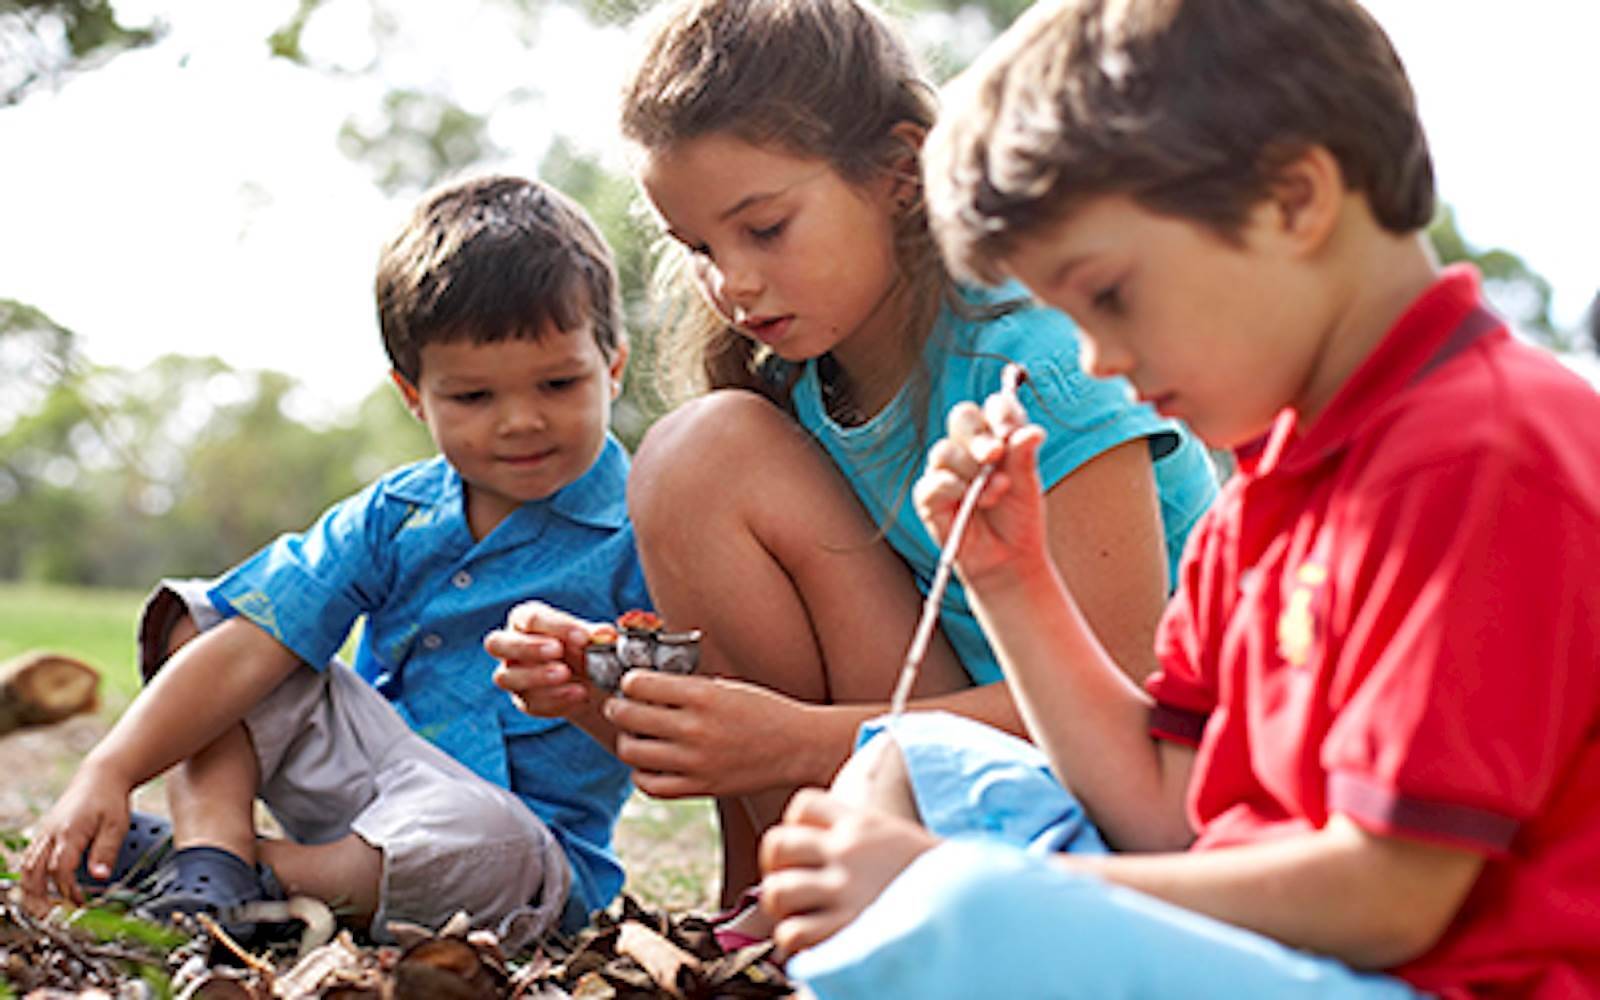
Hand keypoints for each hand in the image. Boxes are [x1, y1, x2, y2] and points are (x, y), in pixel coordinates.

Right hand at [19, 759, 134, 906]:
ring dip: (30, 891)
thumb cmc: (110, 800)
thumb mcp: (117, 825)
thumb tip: (100, 877)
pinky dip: (29, 877)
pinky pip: (28, 859)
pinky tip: (38, 891)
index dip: (67, 890)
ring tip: (41, 911)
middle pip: (33, 872)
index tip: (80, 904)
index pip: (59, 870)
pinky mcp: (44, 834)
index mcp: (69, 832)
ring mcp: (44, 834)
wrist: (100, 776)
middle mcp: (50, 834)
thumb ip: (106, 851)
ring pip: (26, 867)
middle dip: (38, 898)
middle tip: (51, 918)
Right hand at [486, 600, 605, 720]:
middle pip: (497, 643)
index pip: (530, 618)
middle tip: (558, 651)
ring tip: (566, 675)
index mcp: (525, 619)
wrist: (592, 679)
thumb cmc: (584, 647)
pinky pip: (529, 702)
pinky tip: (577, 695)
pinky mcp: (522, 700)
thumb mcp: (591, 637)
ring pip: (506, 677)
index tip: (583, 637)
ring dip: (536, 677)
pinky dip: (554, 700)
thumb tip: (605, 634)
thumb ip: (596, 635)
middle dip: (528, 648)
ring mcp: (511, 674)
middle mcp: (509, 644)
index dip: (556, 627)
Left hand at [605, 670, 819, 797]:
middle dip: (617, 708)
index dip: (629, 682)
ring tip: (635, 735)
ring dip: (627, 740)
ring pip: (632, 752)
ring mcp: (696, 761)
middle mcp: (695, 728)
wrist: (798, 746)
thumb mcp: (726, 686)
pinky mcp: (700, 787)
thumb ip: (686, 688)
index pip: (638, 684)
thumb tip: (643, 686)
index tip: (631, 684)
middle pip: (628, 717)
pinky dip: (641, 773)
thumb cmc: (764, 710)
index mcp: (703, 695)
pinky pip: (650, 785)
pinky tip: (649, 763)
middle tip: (620, 706)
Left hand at [759, 788, 939, 955]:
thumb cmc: (935, 880)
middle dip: (775, 868)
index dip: (795, 827)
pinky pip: (792, 933)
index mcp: (863, 824)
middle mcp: (849, 852)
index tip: (805, 851)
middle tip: (791, 886)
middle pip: (777, 844)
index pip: (803, 805)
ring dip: (783, 909)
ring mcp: (844, 891)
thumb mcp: (898, 838)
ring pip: (776, 891)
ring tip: (801, 917)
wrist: (973, 907)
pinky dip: (796, 942)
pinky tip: (816, 942)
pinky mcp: (844, 930)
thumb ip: (863, 833)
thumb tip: (827, 840)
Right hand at [914, 392, 1049, 587]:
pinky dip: (953, 488)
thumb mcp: (1028, 486)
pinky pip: (932, 482)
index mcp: (996, 438)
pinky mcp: (930, 498)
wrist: (1010, 560)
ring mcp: (946, 472)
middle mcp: (968, 450)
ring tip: (995, 494)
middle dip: (979, 434)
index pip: (993, 406)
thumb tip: (1033, 431)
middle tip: (995, 454)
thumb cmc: (1018, 520)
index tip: (1012, 430)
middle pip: (962, 417)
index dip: (1001, 412)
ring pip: (945, 450)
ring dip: (972, 471)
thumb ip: (1025, 457)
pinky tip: (972, 502)